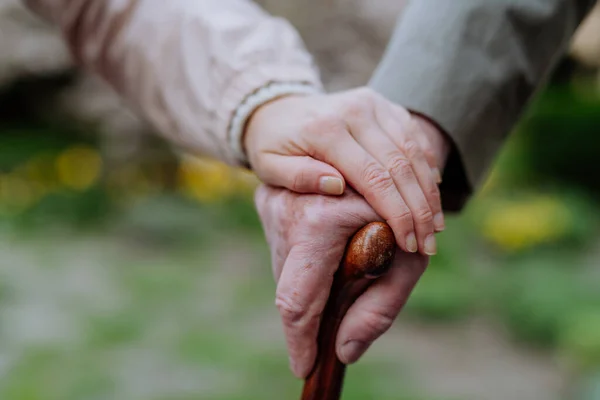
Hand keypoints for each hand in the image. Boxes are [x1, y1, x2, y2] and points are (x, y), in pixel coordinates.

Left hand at [244, 87, 444, 255]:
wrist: (278, 107)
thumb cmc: (272, 146)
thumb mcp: (270, 167)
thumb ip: (300, 177)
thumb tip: (337, 186)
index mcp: (326, 130)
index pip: (373, 177)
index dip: (396, 213)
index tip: (408, 244)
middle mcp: (355, 111)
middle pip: (400, 165)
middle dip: (419, 209)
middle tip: (428, 245)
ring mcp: (373, 104)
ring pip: (413, 151)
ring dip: (429, 192)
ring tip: (435, 227)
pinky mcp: (384, 104)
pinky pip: (413, 136)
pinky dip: (427, 166)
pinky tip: (433, 195)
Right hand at [254, 184, 428, 378]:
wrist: (382, 158)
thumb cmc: (404, 213)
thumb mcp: (409, 262)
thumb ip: (381, 309)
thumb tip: (344, 350)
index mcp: (321, 222)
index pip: (298, 299)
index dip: (300, 341)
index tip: (304, 368)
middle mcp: (288, 209)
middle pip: (288, 288)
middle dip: (308, 317)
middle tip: (329, 329)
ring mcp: (271, 201)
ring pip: (283, 271)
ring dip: (308, 288)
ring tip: (342, 271)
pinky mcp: (266, 198)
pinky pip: (281, 252)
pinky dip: (302, 266)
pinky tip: (328, 256)